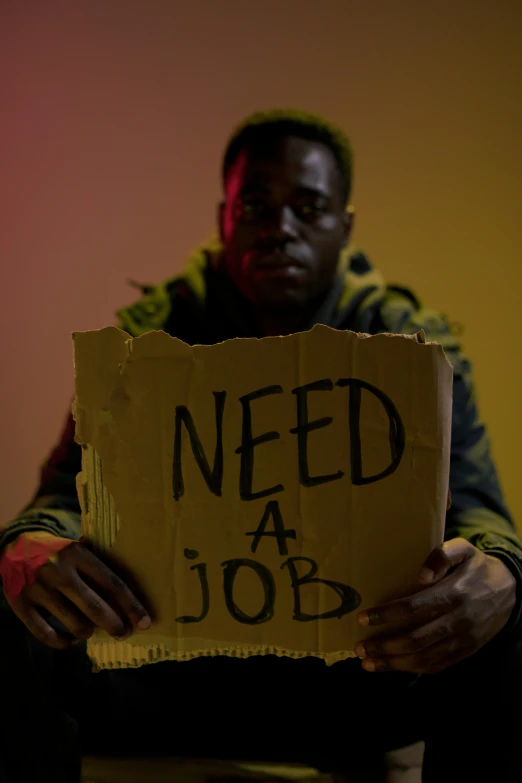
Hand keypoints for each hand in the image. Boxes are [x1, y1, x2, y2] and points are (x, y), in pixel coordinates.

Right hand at [6, 541, 150, 649]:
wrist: (15, 545)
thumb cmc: (57, 553)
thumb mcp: (77, 549)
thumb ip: (98, 565)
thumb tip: (131, 593)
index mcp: (77, 554)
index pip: (112, 584)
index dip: (131, 606)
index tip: (144, 622)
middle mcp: (59, 571)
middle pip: (95, 607)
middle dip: (115, 625)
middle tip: (123, 633)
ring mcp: (38, 589)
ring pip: (74, 624)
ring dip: (87, 633)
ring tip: (89, 630)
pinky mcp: (20, 604)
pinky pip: (46, 634)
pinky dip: (62, 642)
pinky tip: (69, 639)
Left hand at [354, 537, 516, 673]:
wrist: (511, 590)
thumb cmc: (477, 567)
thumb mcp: (464, 550)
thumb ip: (441, 555)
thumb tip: (419, 576)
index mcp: (454, 594)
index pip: (414, 607)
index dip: (386, 615)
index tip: (362, 618)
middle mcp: (458, 620)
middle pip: (415, 640)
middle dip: (384, 646)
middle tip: (359, 647)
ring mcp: (463, 640)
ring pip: (424, 659)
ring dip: (393, 663)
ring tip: (368, 663)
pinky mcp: (466, 652)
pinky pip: (437, 666)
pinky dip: (413, 669)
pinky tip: (393, 666)